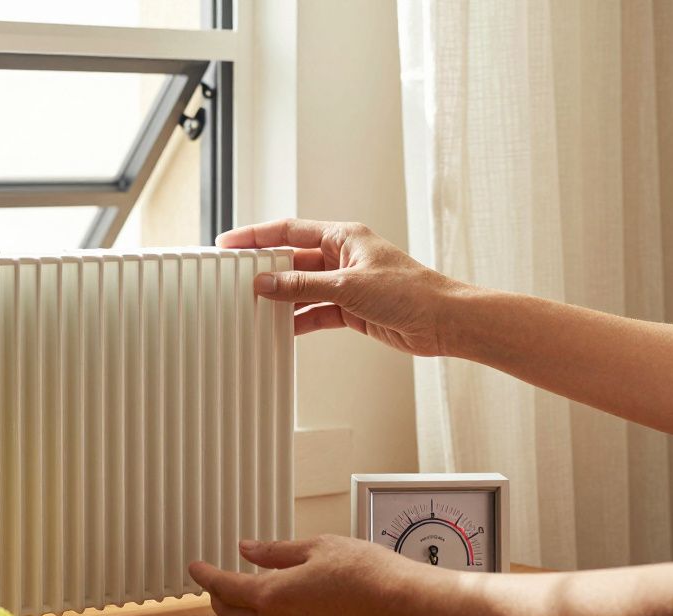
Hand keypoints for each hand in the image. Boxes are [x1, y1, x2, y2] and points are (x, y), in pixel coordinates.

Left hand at [188, 534, 435, 615]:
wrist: (408, 607)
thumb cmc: (370, 573)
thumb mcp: (318, 547)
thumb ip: (276, 551)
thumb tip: (247, 549)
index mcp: (273, 597)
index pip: (224, 588)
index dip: (205, 575)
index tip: (195, 567)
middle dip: (217, 598)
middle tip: (213, 582)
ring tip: (239, 597)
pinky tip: (275, 612)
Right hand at [217, 218, 468, 355]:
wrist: (443, 321)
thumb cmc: (411, 291)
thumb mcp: (348, 286)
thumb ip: (302, 287)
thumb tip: (265, 284)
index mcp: (342, 236)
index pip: (289, 230)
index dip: (256, 236)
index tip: (230, 243)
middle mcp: (342, 257)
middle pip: (292, 261)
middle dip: (266, 272)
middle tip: (235, 280)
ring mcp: (346, 284)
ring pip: (302, 289)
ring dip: (281, 299)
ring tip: (253, 307)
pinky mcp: (351, 309)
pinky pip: (315, 311)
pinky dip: (299, 320)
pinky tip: (281, 328)